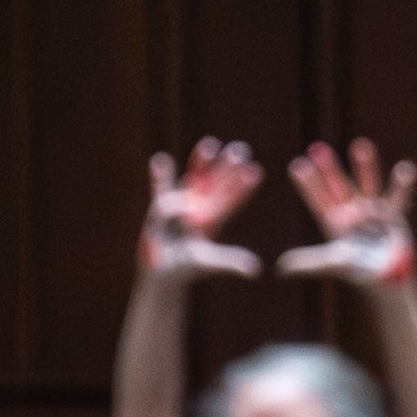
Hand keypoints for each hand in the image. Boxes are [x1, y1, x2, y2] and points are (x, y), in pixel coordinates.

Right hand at [140, 140, 265, 280]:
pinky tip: (162, 160)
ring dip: (201, 162)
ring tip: (211, 144)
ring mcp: (181, 206)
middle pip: (217, 183)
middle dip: (228, 166)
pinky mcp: (160, 208)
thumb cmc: (186, 270)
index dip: (242, 186)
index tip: (256, 170)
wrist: (162, 273)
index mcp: (213, 220)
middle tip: (242, 148)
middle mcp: (200, 210)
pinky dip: (161, 175)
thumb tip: (255, 270)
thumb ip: (229, 262)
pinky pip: (160, 187)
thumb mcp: (208, 263)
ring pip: (193, 178)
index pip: (231, 199)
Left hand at [277, 139, 416, 289]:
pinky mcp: (393, 214)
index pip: (318, 199)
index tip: (298, 166)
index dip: (309, 184)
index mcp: (334, 222)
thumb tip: (280, 267)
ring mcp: (372, 211)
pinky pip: (398, 197)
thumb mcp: (333, 263)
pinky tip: (406, 169)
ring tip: (360, 144)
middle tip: (317, 148)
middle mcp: (352, 212)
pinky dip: (402, 185)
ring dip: (364, 166)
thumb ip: (309, 261)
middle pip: (338, 185)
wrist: (389, 279)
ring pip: (367, 184)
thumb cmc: (360, 271)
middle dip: (329, 168)